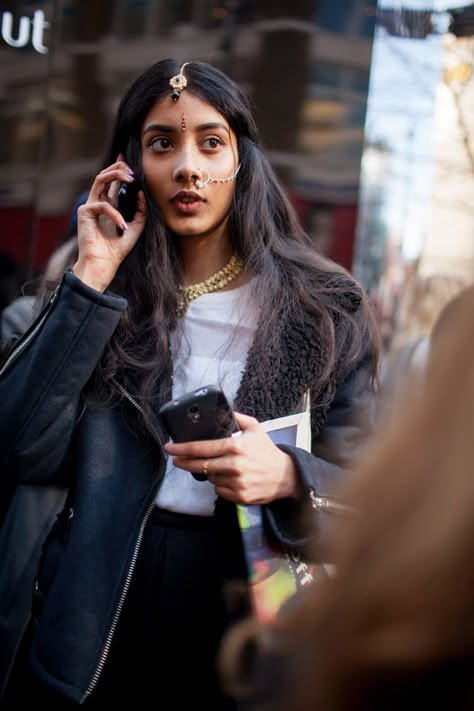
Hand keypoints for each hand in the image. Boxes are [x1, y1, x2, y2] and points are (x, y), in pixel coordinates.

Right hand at [72, 156, 146, 291]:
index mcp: (108, 206)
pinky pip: (102, 205)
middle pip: (105, 176)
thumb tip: (141, 194)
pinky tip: (122, 226)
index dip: (118, 168)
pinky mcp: (84, 213)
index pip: (112, 182)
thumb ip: (140, 213)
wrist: (103, 265)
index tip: (126, 159)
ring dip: (115, 175)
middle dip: (118, 168)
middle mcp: (98, 203)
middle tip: (132, 170)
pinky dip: (114, 214)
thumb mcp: (135, 229)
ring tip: (130, 178)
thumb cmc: (116, 251)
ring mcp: (89, 206)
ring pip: (100, 180)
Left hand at [164, 412, 302, 503]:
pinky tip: (229, 478)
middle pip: (199, 465)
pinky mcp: (239, 496)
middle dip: (184, 462)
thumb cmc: (267, 451)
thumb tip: (221, 410)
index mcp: (235, 447)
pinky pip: (219, 490)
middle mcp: (234, 465)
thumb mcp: (255, 429)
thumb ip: (236, 418)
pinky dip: (220, 484)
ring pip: (209, 478)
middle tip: (176, 460)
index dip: (182, 448)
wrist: (286, 476)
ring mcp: (236, 482)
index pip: (201, 448)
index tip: (170, 447)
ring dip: (209, 472)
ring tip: (220, 466)